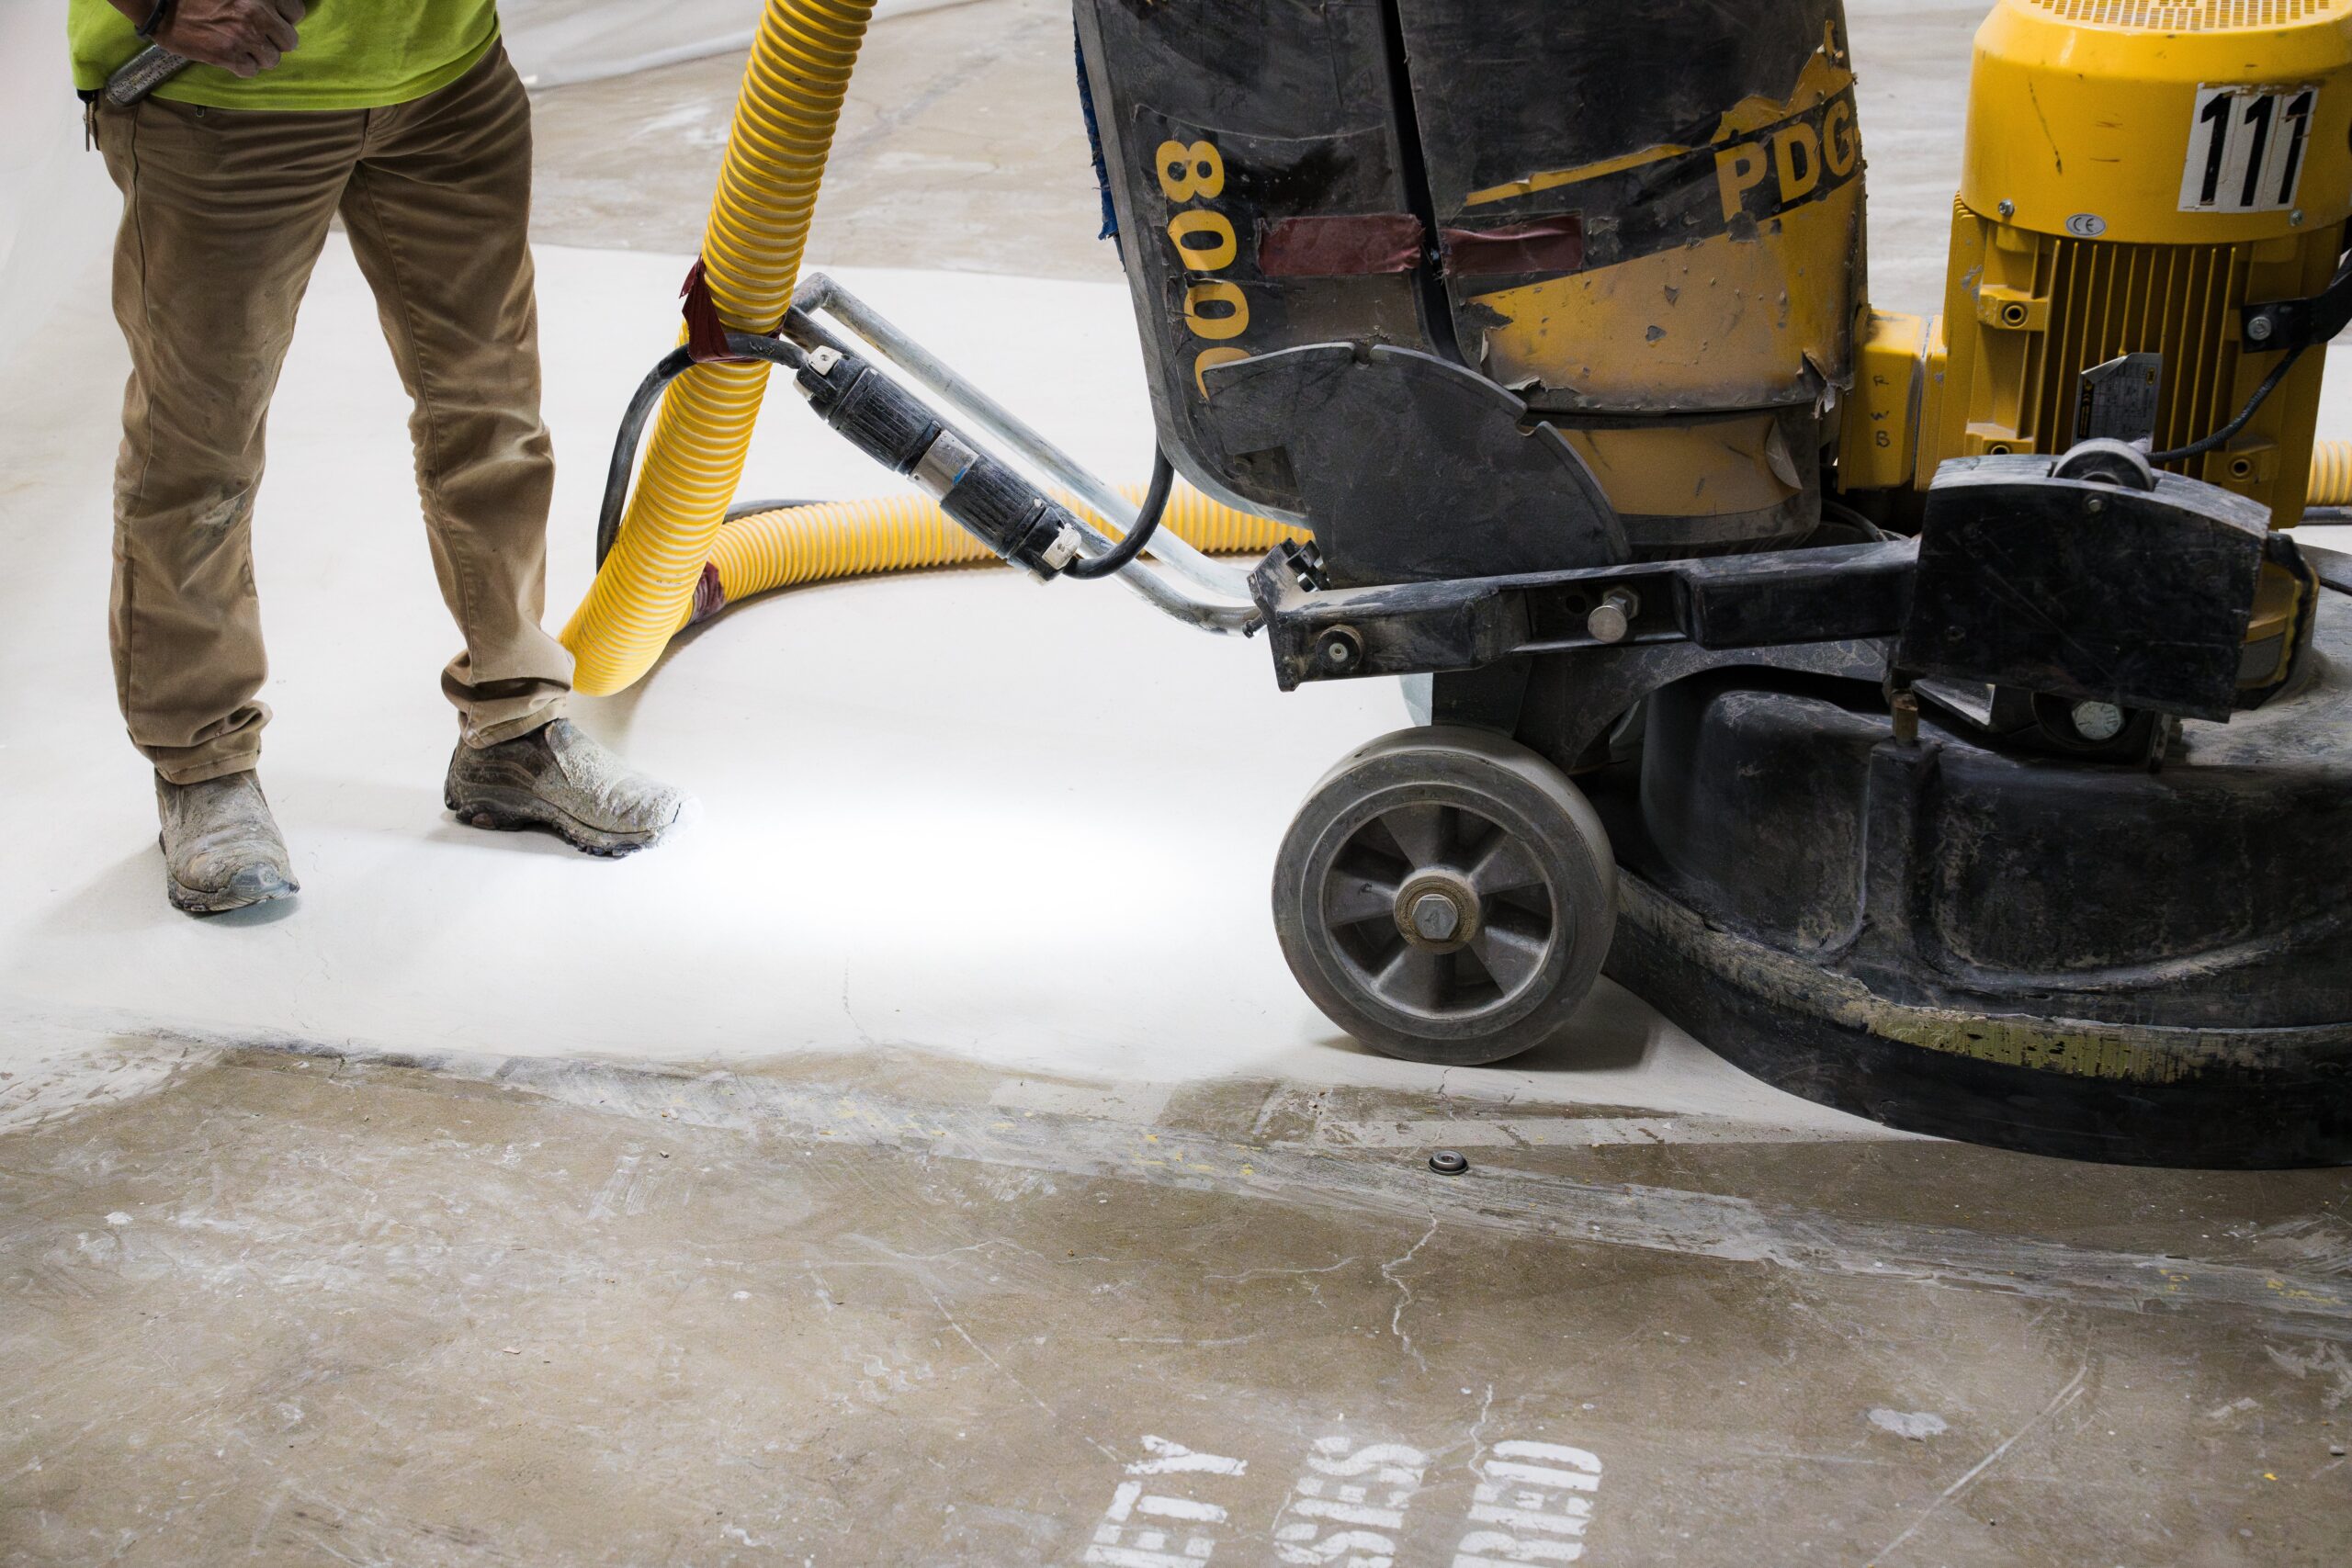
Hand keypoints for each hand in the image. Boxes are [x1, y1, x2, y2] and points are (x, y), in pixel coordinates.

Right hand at [154, 0, 306, 78]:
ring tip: (242, 45)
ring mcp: (242, 37)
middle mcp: (256, 14)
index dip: (284, 18)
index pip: (296, 12)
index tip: (271, 18)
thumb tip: (275, 11)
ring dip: (259, 55)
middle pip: (289, 41)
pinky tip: (230, 54)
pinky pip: (251, 71)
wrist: (159, 4)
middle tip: (258, 35)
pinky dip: (241, 65)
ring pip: (272, 59)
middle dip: (275, 40)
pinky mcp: (227, 55)